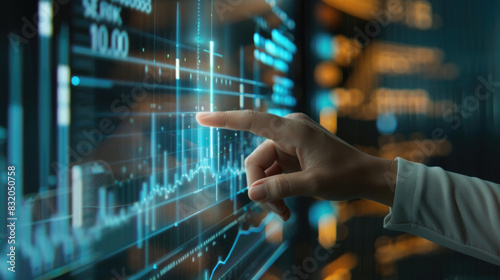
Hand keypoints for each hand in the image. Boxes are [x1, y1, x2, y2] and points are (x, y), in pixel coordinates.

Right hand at [196, 110, 397, 220]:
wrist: (367, 176)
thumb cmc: (346, 176)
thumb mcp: (313, 185)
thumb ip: (281, 188)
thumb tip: (251, 194)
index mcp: (292, 129)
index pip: (251, 120)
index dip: (223, 119)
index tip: (200, 117)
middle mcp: (288, 130)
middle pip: (256, 159)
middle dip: (260, 186)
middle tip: (276, 211)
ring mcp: (290, 141)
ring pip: (263, 167)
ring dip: (269, 190)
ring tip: (284, 212)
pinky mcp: (292, 152)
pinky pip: (273, 170)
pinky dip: (275, 187)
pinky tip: (286, 206)